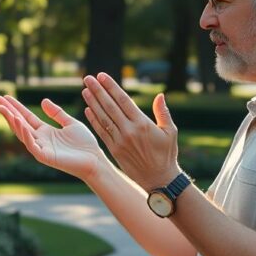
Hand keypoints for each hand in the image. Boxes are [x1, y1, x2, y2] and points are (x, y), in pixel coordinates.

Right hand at [0, 94, 106, 180]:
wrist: (95, 160)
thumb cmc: (85, 144)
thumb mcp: (70, 123)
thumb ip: (57, 113)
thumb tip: (43, 100)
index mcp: (45, 132)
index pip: (26, 117)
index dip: (16, 107)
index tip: (5, 97)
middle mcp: (40, 139)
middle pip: (20, 123)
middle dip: (8, 112)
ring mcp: (41, 148)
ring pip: (22, 133)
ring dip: (12, 121)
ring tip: (4, 109)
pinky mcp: (45, 157)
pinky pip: (31, 144)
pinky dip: (25, 133)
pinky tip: (19, 122)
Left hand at [81, 73, 180, 189]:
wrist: (159, 179)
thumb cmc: (167, 154)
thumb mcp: (170, 131)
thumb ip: (163, 112)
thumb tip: (159, 95)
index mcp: (142, 123)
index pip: (123, 100)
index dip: (111, 87)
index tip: (102, 76)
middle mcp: (129, 131)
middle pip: (110, 106)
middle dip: (98, 91)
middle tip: (88, 78)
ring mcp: (120, 141)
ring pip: (103, 118)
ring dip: (93, 103)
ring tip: (85, 90)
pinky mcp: (114, 150)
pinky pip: (102, 132)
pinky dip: (94, 120)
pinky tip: (88, 109)